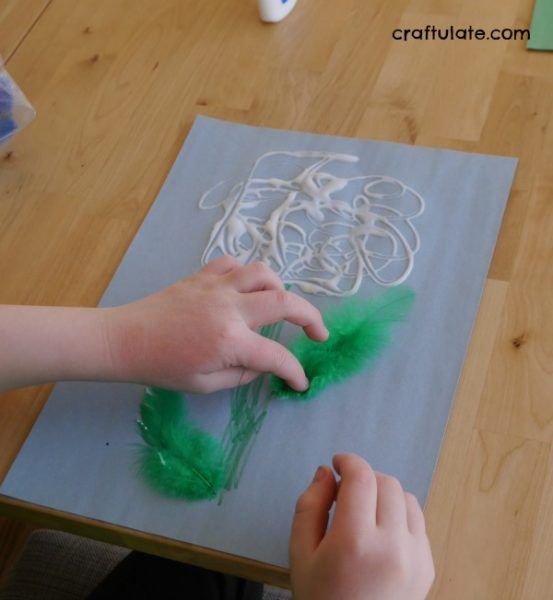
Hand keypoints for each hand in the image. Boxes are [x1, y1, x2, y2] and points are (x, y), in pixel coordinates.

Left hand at [104, 256, 327, 392]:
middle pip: (286, 302)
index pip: (277, 356)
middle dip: (312, 318)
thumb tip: (264, 363)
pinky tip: (246, 289)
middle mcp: (229, 308)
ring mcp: (216, 286)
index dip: (295, 372)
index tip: (300, 382)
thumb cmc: (162, 368)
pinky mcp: (202, 276)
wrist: (124, 340)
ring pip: (264, 273)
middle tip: (319, 334)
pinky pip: (234, 264)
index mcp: (230, 341)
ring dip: (281, 289)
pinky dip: (248, 274)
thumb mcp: (205, 385)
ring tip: (280, 307)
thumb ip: (243, 374)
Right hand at [290, 454, 434, 599]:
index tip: (338, 463)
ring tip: (364, 512)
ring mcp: (415, 557)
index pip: (361, 477)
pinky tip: (381, 531)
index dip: (349, 461)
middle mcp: (391, 546)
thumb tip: (326, 472)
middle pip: (385, 482)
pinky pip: (418, 520)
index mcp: (355, 542)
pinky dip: (399, 514)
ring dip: (383, 493)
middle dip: (364, 478)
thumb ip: (310, 505)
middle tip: (345, 493)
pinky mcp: (427, 566)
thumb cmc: (321, 598)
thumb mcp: (300, 552)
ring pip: (405, 497)